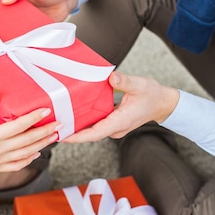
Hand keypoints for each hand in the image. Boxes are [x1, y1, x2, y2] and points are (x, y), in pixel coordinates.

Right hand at [0, 89, 60, 177]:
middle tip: (59, 124)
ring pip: (26, 154)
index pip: (17, 127)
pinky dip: (29, 159)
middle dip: (45, 132)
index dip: (34, 118)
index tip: (46, 111)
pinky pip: (17, 165)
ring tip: (53, 136)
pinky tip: (36, 152)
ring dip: (42, 144)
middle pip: (27, 141)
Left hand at [63, 72, 179, 142]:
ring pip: (92, 132)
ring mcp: (115, 128)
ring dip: (76, 130)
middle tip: (51, 130)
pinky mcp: (114, 124)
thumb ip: (125, 81)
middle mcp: (116, 128)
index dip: (78, 137)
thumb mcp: (140, 84)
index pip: (95, 133)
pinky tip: (73, 117)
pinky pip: (96, 127)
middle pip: (90, 135)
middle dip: (72, 135)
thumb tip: (111, 77)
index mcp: (120, 121)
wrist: (163, 103)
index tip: (63, 137)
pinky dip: (84, 124)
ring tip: (58, 124)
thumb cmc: (153, 94)